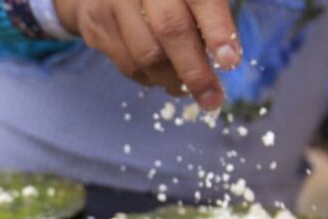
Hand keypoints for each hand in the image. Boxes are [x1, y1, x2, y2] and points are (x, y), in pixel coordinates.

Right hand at [54, 0, 240, 109]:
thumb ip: (204, 15)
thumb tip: (223, 56)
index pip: (201, 0)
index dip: (218, 30)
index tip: (231, 62)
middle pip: (172, 30)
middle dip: (195, 72)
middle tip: (212, 99)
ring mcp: (114, 4)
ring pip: (146, 55)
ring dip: (170, 81)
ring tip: (184, 90)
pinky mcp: (96, 25)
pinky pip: (126, 64)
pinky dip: (148, 78)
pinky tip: (158, 77)